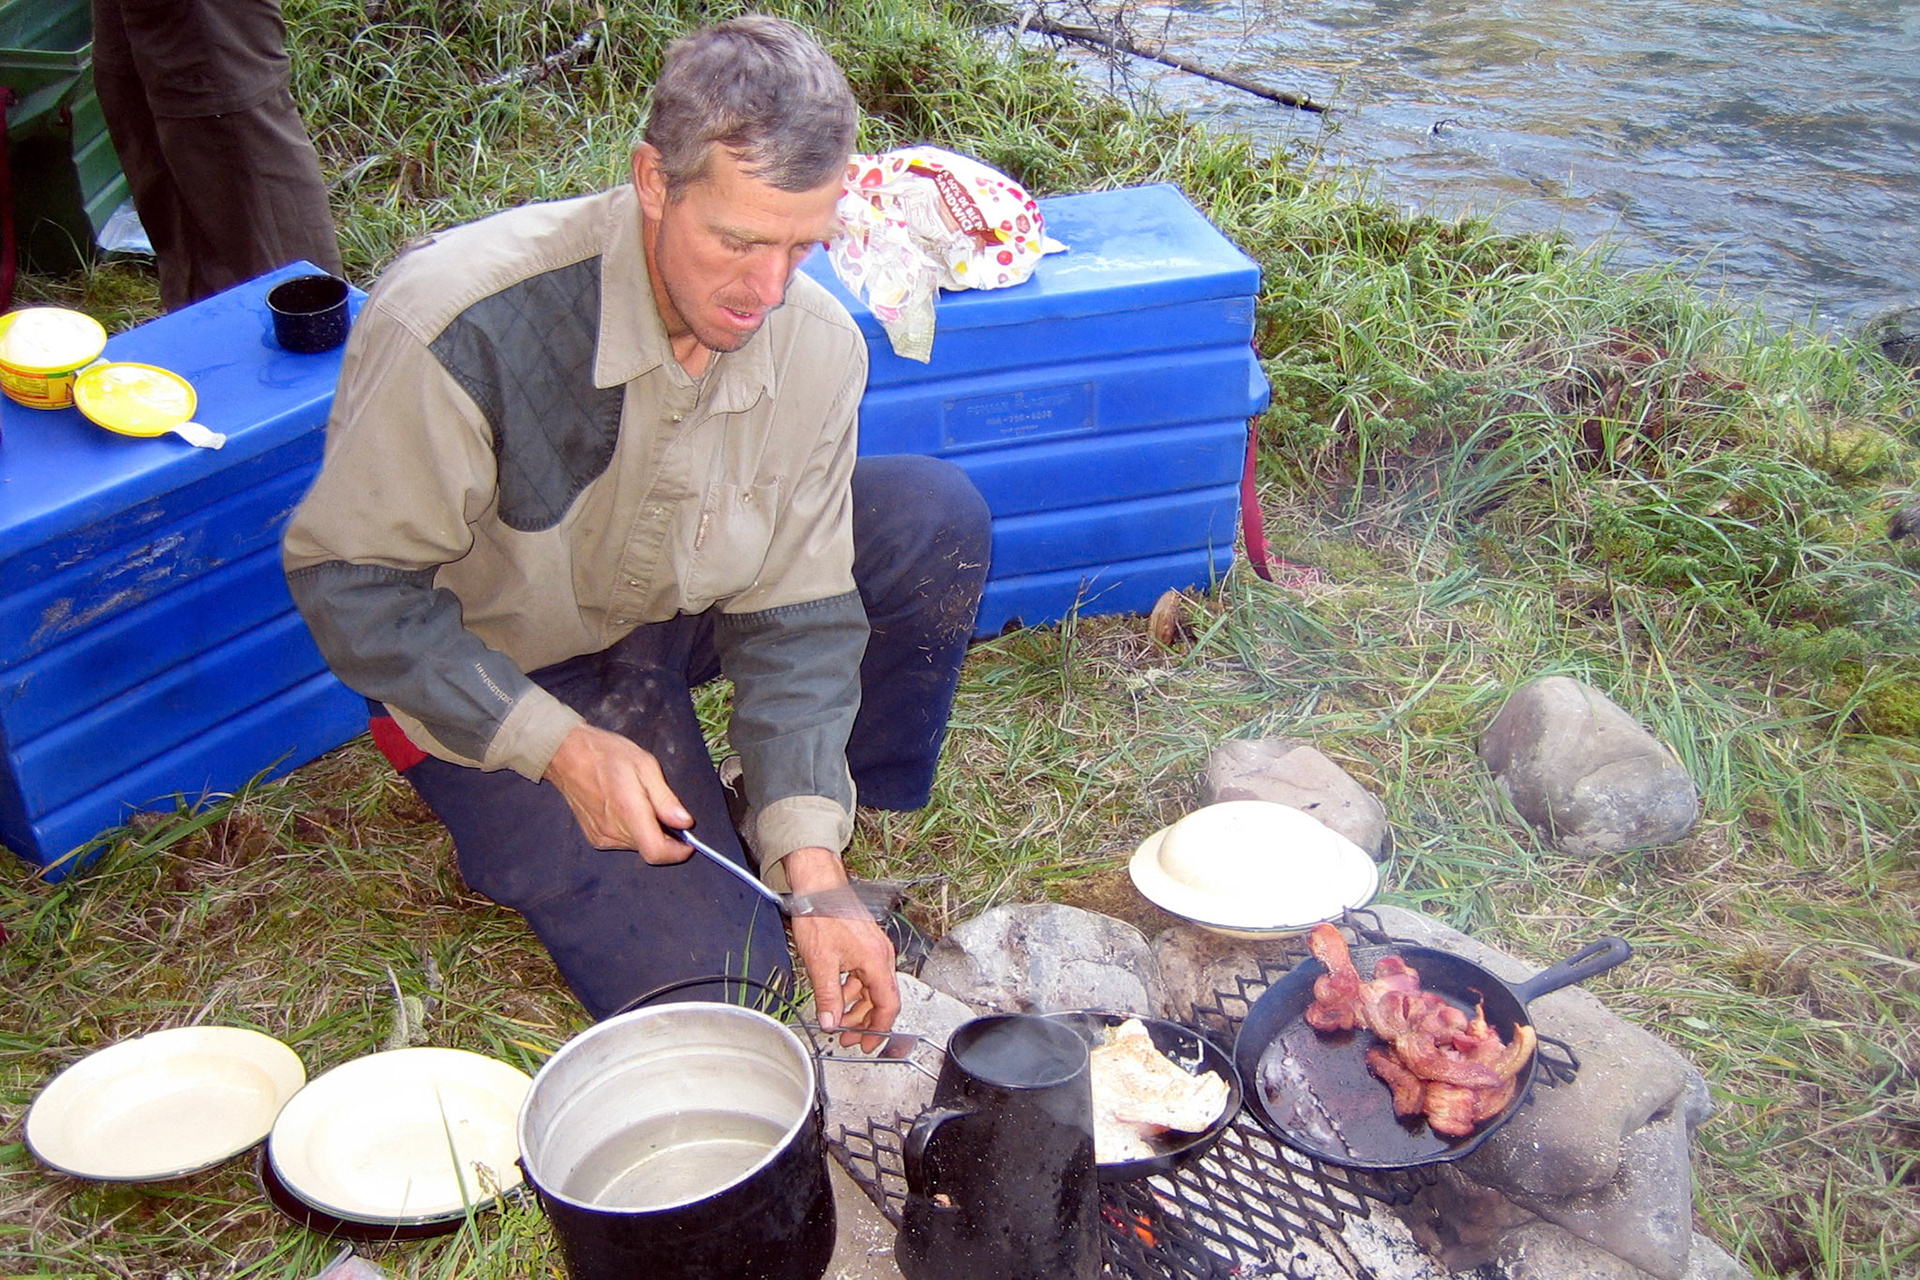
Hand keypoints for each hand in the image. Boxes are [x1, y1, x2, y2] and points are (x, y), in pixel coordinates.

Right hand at [544, 724, 694, 863]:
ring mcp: (602, 837)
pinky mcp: (595, 838)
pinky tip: (626, 807)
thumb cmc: (606, 754)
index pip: (656, 851)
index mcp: (628, 811)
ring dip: (648, 831)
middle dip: (665, 835)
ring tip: (640, 801)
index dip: (677, 852)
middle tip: (661, 807)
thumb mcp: (645, 765)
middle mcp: (613, 830)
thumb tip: (684, 822)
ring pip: (638, 846)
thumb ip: (665, 798)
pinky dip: (633, 830)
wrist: (567, 755)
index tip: (688, 842)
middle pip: (650, 848)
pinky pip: (623, 842)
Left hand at [785, 846, 899, 1051]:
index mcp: (876, 961)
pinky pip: (865, 974)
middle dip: (865, 1022)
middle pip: (881, 998)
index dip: (879, 1029)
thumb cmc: (822, 916)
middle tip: (847, 1038)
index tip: (868, 1044)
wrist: (819, 885)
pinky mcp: (865, 944)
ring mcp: (875, 949)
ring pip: (872, 987)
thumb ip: (828, 996)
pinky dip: (853, 989)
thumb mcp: (821, 963)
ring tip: (839, 1020)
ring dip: (857, 1007)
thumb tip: (830, 1023)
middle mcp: (881, 955)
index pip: (888, 1005)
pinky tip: (837, 995)